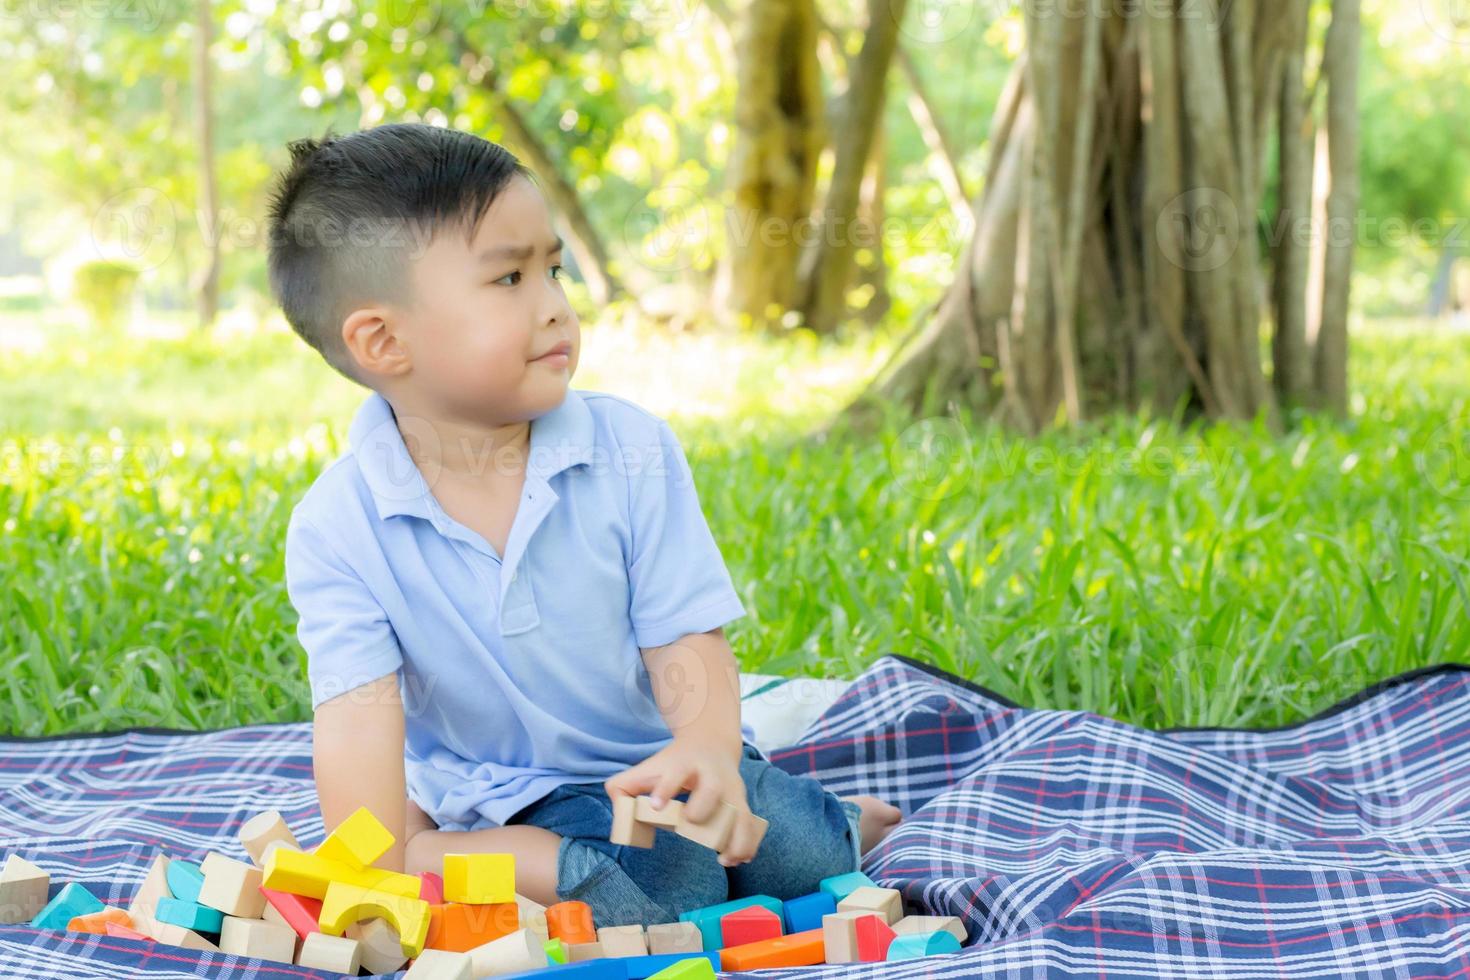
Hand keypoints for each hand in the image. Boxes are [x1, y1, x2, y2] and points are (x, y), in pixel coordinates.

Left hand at [604, 736, 761, 866]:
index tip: (655, 806)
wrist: (711, 743)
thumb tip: (616, 809)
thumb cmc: (674, 763)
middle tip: (690, 822)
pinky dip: (748, 842)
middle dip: (702, 807)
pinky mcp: (742, 801)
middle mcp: (711, 774)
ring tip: (724, 859)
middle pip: (712, 788)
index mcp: (684, 764)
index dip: (665, 789)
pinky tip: (740, 860)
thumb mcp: (649, 766)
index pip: (675, 773)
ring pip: (739, 811)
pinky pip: (750, 824)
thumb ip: (624, 786)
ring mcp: (730, 788)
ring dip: (735, 837)